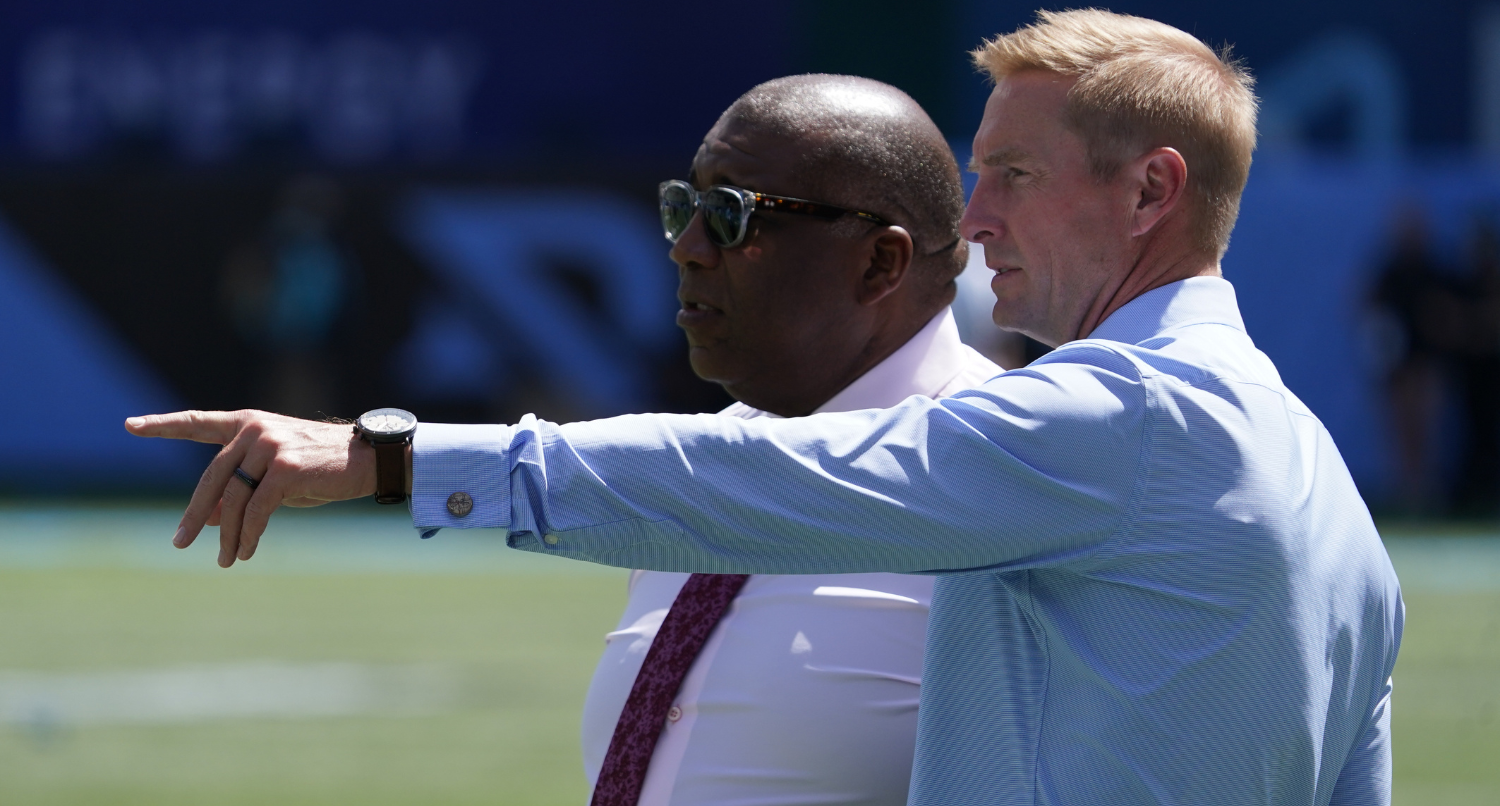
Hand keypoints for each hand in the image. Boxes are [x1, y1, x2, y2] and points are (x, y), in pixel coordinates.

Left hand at [125, 410, 376, 567]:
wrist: (369, 459)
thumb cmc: (321, 468)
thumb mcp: (275, 477)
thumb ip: (242, 490)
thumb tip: (211, 519)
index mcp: (249, 424)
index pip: (200, 423)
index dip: (164, 425)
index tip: (130, 427)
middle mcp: (255, 431)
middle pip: (212, 478)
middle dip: (195, 515)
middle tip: (180, 542)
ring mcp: (270, 448)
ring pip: (234, 499)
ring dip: (226, 535)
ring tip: (223, 559)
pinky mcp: (287, 469)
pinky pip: (257, 510)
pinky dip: (247, 535)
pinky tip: (244, 552)